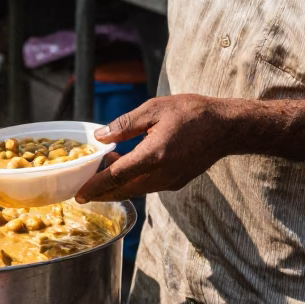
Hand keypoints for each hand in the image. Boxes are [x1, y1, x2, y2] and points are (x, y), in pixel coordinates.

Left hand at [75, 94, 235, 202]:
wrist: (225, 127)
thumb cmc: (191, 113)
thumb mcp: (154, 109)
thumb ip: (125, 124)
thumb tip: (100, 135)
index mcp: (154, 155)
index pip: (117, 177)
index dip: (95, 186)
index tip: (79, 194)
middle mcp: (162, 174)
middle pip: (124, 190)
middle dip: (102, 193)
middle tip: (82, 192)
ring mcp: (171, 181)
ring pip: (136, 190)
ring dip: (118, 186)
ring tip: (102, 174)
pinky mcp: (177, 182)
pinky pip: (149, 186)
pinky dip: (133, 182)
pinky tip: (127, 167)